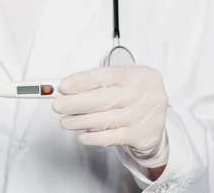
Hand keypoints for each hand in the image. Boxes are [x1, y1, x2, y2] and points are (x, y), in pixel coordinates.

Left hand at [53, 66, 168, 167]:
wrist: (155, 120)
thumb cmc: (131, 97)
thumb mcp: (120, 83)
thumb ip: (95, 84)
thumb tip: (66, 90)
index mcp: (138, 74)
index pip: (106, 76)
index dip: (82, 82)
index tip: (63, 87)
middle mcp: (145, 93)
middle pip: (105, 99)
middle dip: (76, 103)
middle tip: (58, 106)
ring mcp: (146, 116)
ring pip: (107, 120)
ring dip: (81, 121)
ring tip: (66, 122)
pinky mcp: (143, 136)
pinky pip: (113, 137)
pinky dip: (95, 138)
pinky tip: (83, 136)